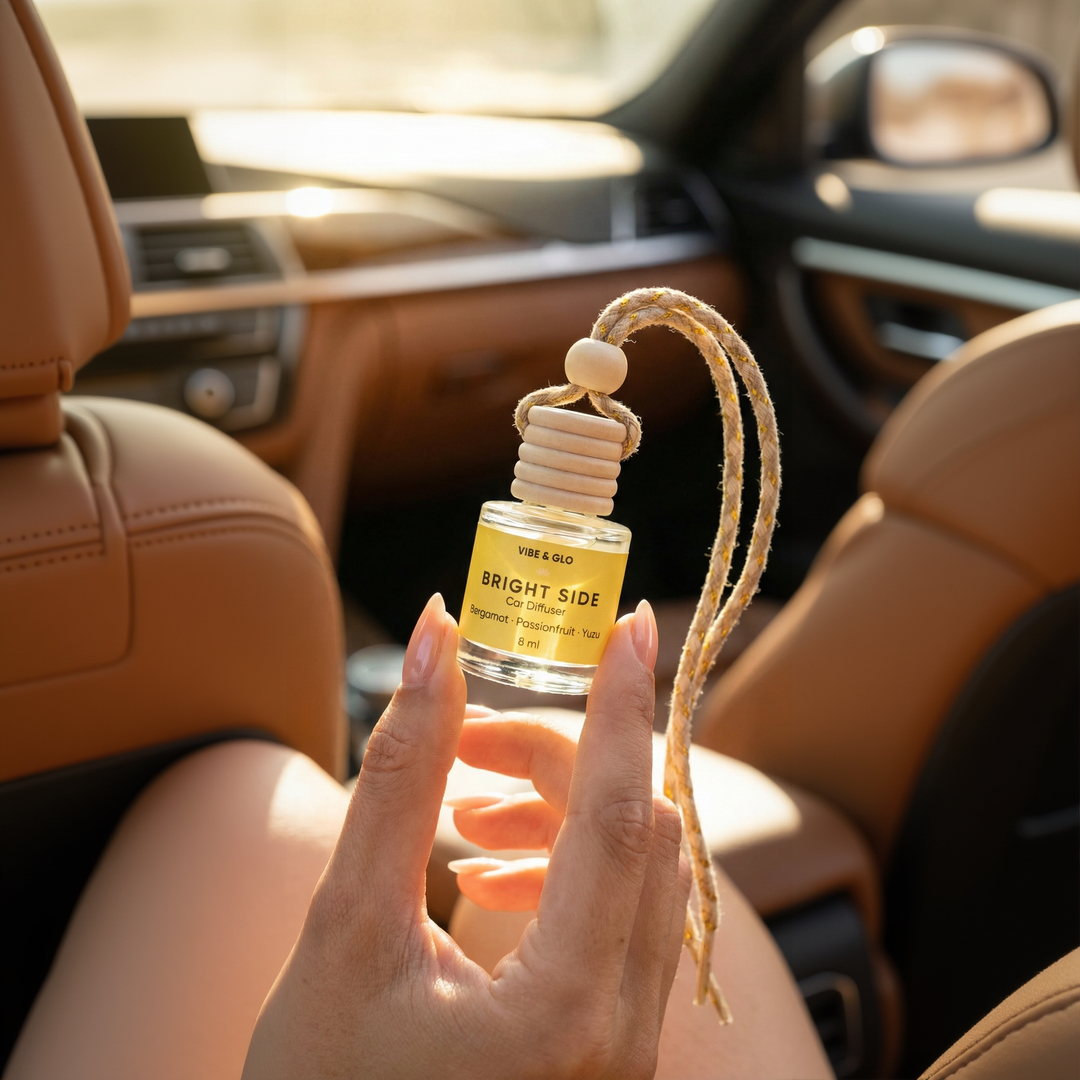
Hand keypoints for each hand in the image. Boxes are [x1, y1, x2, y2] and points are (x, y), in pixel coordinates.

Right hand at [243, 594, 687, 1079]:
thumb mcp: (345, 926)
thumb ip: (400, 776)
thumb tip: (438, 642)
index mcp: (563, 1010)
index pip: (619, 813)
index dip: (621, 702)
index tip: (628, 623)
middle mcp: (621, 1035)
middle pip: (633, 836)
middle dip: (563, 761)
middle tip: (479, 737)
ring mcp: (625, 1049)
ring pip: (636, 877)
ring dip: (564, 814)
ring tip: (468, 809)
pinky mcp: (609, 1048)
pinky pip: (622, 924)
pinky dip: (568, 870)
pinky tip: (486, 874)